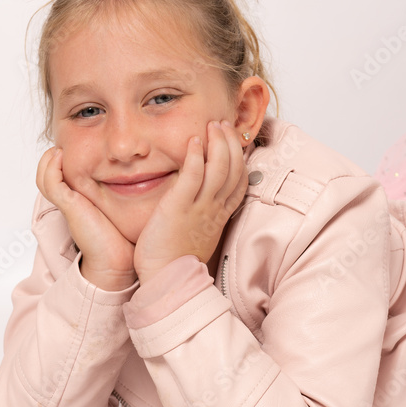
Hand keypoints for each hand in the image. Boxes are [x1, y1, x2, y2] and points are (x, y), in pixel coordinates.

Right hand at [36, 146, 136, 290]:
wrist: (120, 261)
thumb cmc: (124, 236)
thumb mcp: (124, 206)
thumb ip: (127, 189)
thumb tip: (143, 170)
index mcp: (81, 199)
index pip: (63, 174)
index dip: (64, 159)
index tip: (78, 144)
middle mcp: (71, 201)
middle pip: (49, 173)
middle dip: (53, 155)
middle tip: (64, 140)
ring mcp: (68, 203)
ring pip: (45, 176)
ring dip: (48, 159)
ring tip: (59, 148)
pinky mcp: (69, 206)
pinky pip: (52, 182)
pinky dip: (51, 167)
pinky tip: (60, 156)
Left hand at [133, 120, 246, 284]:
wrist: (166, 281)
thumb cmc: (174, 262)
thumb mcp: (197, 235)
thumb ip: (200, 216)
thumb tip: (198, 205)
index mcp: (219, 216)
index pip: (239, 181)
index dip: (239, 158)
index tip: (233, 141)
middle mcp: (214, 209)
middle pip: (234, 169)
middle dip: (231, 143)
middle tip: (223, 125)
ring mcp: (199, 208)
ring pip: (219, 168)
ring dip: (218, 143)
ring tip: (213, 126)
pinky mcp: (179, 207)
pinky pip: (193, 175)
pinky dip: (196, 155)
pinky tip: (194, 140)